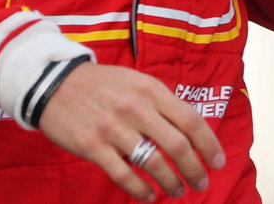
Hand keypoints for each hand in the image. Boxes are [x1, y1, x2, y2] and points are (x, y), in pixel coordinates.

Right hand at [36, 62, 222, 201]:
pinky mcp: (92, 145)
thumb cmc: (103, 85)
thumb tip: (187, 131)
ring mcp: (113, 128)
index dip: (209, 144)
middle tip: (201, 183)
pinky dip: (140, 189)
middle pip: (176, 145)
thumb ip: (160, 103)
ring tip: (178, 192)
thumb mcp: (137, 82)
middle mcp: (136, 108)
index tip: (218, 161)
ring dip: (170, 182)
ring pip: (152, 162)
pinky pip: (122, 174)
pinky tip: (149, 197)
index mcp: (151, 90)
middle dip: (194, 169)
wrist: (55, 83)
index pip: (190, 120)